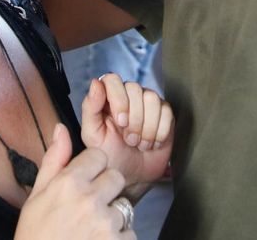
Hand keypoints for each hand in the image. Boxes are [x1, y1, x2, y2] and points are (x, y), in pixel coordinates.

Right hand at [15, 124, 130, 238]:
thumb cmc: (36, 236)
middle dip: (106, 192)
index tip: (83, 185)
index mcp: (68, 183)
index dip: (92, 171)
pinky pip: (129, 233)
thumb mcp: (37, 196)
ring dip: (112, 219)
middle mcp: (89, 199)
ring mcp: (105, 224)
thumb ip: (54, 160)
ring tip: (90, 233)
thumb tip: (61, 128)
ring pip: (123, 207)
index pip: (98, 157)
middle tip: (87, 211)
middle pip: (116, 178)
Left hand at [81, 74, 173, 190]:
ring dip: (147, 128)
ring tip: (140, 144)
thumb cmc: (109, 155)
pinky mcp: (164, 113)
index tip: (120, 122)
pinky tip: (153, 143)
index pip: (112, 79)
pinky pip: (167, 112)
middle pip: (135, 88)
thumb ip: (90, 108)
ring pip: (152, 98)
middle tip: (130, 140)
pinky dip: (160, 132)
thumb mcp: (93, 136)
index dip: (119, 99)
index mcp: (107, 97)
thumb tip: (95, 83)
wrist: (131, 176)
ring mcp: (147, 102)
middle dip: (134, 119)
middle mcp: (128, 95)